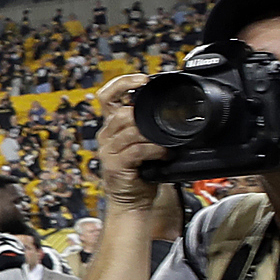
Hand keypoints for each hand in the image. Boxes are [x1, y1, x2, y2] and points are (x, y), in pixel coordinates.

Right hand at [92, 74, 171, 211]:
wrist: (133, 199)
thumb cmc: (142, 169)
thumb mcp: (143, 141)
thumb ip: (148, 125)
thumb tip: (174, 107)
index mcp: (111, 125)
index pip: (106, 95)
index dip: (123, 83)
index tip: (143, 79)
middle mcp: (106, 135)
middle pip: (121, 112)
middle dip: (144, 115)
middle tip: (162, 123)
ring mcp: (108, 151)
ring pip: (131, 130)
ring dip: (153, 135)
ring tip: (167, 142)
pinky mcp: (114, 165)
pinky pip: (137, 149)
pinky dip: (155, 150)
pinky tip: (165, 154)